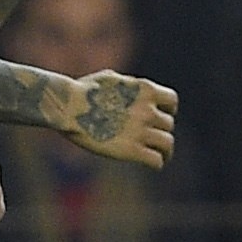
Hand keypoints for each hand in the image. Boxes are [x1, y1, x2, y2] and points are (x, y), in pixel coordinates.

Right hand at [62, 70, 177, 168]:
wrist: (70, 107)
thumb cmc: (83, 90)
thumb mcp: (111, 78)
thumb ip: (128, 86)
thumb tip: (133, 89)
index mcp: (145, 89)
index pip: (172, 101)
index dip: (168, 110)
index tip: (160, 116)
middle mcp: (147, 110)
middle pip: (168, 124)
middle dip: (160, 130)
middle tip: (153, 139)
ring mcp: (140, 131)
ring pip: (167, 143)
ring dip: (164, 150)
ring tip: (161, 155)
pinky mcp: (131, 150)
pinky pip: (156, 160)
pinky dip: (157, 163)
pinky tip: (152, 163)